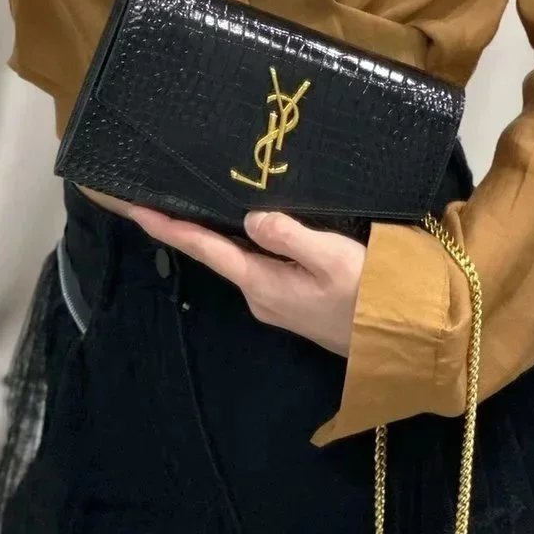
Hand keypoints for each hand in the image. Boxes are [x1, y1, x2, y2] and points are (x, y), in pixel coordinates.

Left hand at [127, 203, 365, 357]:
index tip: (133, 208)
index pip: (203, 248)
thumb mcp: (331, 258)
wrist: (401, 341)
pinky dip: (244, 243)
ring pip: (238, 258)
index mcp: (260, 281)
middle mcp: (258, 294)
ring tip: (197, 200)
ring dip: (216, 233)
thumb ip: (288, 235)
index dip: (167, 227)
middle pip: (214, 253)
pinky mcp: (292, 301)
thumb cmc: (368, 297)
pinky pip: (260, 264)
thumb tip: (251, 217)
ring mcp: (275, 301)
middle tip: (160, 192)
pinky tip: (246, 224)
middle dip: (186, 225)